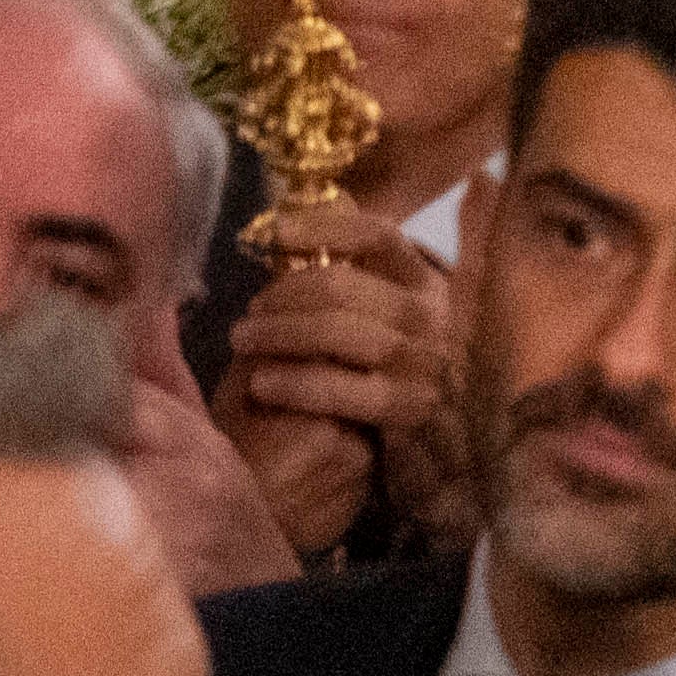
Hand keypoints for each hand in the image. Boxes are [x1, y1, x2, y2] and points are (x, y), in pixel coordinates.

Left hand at [218, 208, 458, 558]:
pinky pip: (346, 390)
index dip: (326, 227)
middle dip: (284, 294)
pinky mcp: (409, 411)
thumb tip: (288, 224)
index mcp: (426, 281)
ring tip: (242, 340)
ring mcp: (425, 363)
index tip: (277, 233)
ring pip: (342, 333)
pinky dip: (298, 382)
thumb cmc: (380, 373)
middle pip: (346, 287)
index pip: (379, 235)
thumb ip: (344, 277)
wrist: (426, 451)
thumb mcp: (373, 318)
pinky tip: (262, 383)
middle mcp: (433, 316)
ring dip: (281, 333)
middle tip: (249, 312)